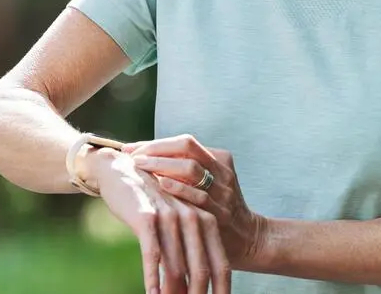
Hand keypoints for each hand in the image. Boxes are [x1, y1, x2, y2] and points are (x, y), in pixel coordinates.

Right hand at [90, 149, 231, 293]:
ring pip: (177, 266)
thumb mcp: (177, 221)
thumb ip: (188, 249)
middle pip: (202, 269)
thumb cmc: (152, 200)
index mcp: (206, 220)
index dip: (223, 290)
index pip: (221, 264)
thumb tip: (192, 288)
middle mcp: (193, 218)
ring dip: (174, 293)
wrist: (120, 169)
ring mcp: (171, 217)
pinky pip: (152, 254)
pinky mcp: (147, 217)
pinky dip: (152, 278)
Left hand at [122, 135, 268, 270]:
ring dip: (161, 165)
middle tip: (132, 157)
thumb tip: (142, 158)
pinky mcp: (221, 213)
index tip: (132, 149)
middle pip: (187, 148)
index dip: (156, 143)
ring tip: (139, 167)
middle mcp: (222, 172)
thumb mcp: (210, 182)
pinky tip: (160, 184)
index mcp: (220, 159)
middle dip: (156, 150)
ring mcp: (223, 192)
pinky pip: (198, 196)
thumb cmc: (217, 208)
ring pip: (192, 168)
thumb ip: (186, 169)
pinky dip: (178, 188)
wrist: (249, 238)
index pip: (184, 142)